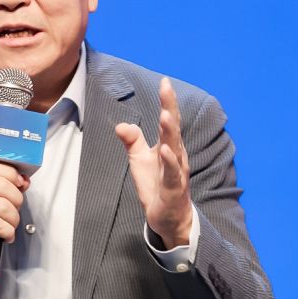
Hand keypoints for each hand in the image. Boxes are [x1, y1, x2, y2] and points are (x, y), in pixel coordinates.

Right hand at [0, 160, 28, 278]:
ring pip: (3, 206)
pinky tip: (5, 235)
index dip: (10, 173)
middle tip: (14, 210)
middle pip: (2, 185)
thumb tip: (23, 180)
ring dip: (14, 219)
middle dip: (17, 199)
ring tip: (9, 225)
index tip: (19, 183)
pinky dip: (8, 232)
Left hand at [115, 77, 191, 248]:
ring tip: (165, 115)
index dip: (167, 101)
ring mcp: (177, 172)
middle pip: (173, 128)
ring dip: (170, 132)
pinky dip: (169, 162)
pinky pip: (172, 174)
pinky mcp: (173, 189)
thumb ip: (133, 141)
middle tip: (167, 88)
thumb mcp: (140, 160)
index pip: (168, 120)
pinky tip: (164, 150)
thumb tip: (120, 125)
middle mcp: (176, 155)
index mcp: (168, 145)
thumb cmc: (156, 184)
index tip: (165, 81)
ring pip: (174, 148)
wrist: (168, 217)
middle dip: (170, 107)